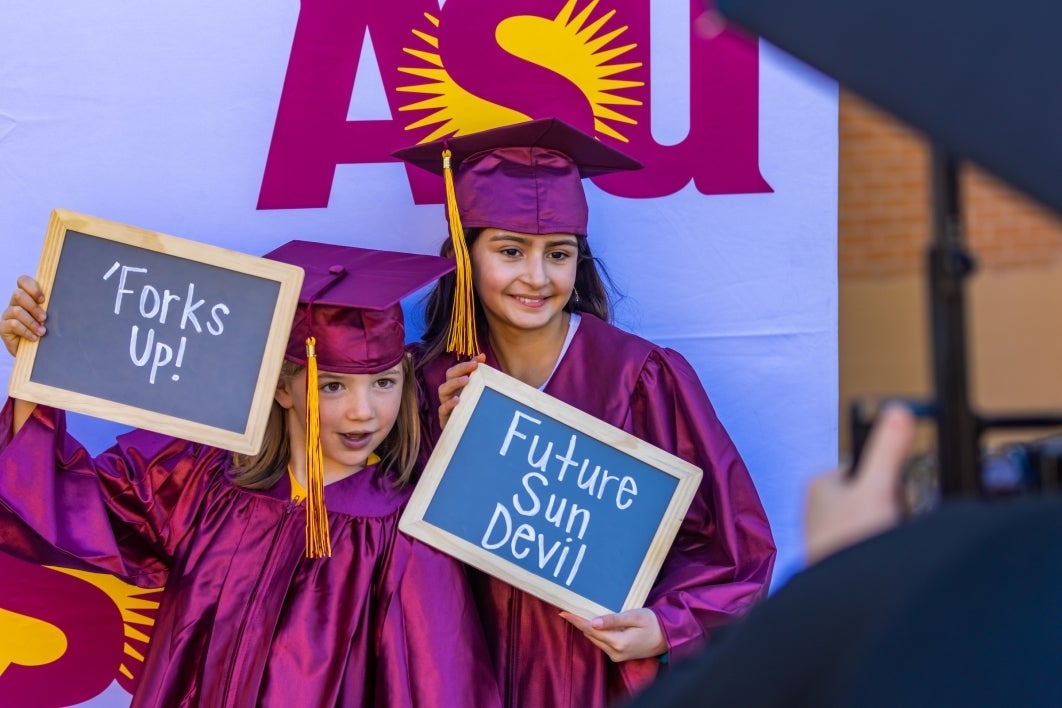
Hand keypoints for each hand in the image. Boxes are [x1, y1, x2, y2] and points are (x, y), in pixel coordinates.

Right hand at [1, 275, 46, 356]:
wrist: (35, 353)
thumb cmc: (46, 333)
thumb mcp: (51, 319)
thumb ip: (53, 308)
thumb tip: (70, 301)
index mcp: (27, 297)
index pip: (22, 281)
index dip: (32, 287)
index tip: (43, 299)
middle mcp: (15, 304)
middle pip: (18, 294)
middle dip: (33, 307)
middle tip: (44, 318)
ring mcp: (7, 315)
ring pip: (16, 311)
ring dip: (32, 322)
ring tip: (42, 332)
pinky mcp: (3, 327)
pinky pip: (13, 324)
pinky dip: (26, 331)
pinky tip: (35, 338)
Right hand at [437, 353, 484, 428]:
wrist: (469, 436)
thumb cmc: (474, 411)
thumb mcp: (480, 393)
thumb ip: (481, 377)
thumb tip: (482, 356)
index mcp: (457, 385)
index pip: (458, 369)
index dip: (467, 363)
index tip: (480, 359)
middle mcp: (450, 393)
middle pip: (449, 376)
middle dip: (460, 369)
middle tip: (473, 366)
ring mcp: (446, 404)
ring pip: (443, 390)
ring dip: (454, 383)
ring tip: (466, 380)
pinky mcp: (445, 419)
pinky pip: (442, 409)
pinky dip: (449, 404)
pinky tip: (457, 400)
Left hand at [559, 608, 666, 661]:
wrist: (668, 637)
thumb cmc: (653, 623)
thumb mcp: (634, 617)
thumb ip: (613, 620)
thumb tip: (592, 623)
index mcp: (618, 642)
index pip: (590, 629)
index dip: (576, 620)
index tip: (563, 612)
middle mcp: (615, 652)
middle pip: (590, 635)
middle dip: (579, 622)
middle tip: (568, 609)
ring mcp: (617, 656)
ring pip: (595, 639)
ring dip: (587, 628)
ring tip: (577, 614)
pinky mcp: (620, 656)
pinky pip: (603, 643)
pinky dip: (596, 633)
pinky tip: (593, 623)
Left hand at [804, 404, 914, 563]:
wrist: (840, 600)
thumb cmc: (850, 545)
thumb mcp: (878, 489)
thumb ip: (888, 451)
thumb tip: (898, 409)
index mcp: (820, 483)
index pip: (871, 468)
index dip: (890, 483)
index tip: (889, 499)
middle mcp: (818, 505)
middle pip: (876, 494)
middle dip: (891, 509)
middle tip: (884, 527)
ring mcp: (826, 532)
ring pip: (876, 520)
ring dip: (886, 531)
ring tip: (876, 546)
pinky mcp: (836, 556)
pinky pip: (869, 543)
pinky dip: (877, 549)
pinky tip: (872, 561)